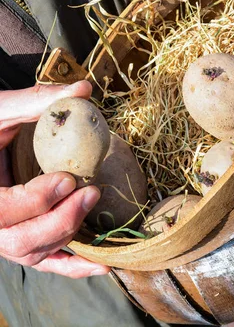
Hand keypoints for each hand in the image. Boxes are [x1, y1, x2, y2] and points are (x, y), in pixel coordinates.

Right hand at [0, 81, 109, 278]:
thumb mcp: (1, 110)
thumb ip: (37, 101)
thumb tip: (83, 89)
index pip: (1, 210)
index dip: (35, 200)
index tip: (68, 179)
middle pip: (19, 240)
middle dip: (60, 219)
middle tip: (91, 193)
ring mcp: (2, 234)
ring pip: (32, 252)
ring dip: (67, 233)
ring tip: (93, 202)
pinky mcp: (19, 238)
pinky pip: (43, 261)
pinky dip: (71, 266)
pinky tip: (102, 264)